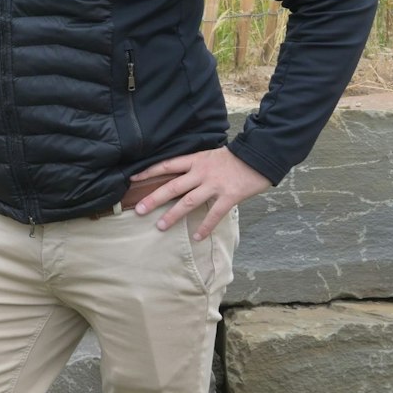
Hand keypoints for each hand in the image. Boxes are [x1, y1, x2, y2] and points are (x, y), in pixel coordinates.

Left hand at [129, 145, 271, 239]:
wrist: (260, 156)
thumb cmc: (235, 157)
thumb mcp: (210, 155)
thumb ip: (195, 166)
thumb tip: (180, 176)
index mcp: (195, 160)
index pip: (167, 166)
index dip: (149, 172)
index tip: (132, 179)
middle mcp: (201, 172)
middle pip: (172, 187)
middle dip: (154, 199)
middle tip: (139, 210)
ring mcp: (214, 185)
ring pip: (188, 202)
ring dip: (173, 215)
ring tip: (160, 226)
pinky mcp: (229, 196)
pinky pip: (214, 214)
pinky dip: (205, 227)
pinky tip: (197, 237)